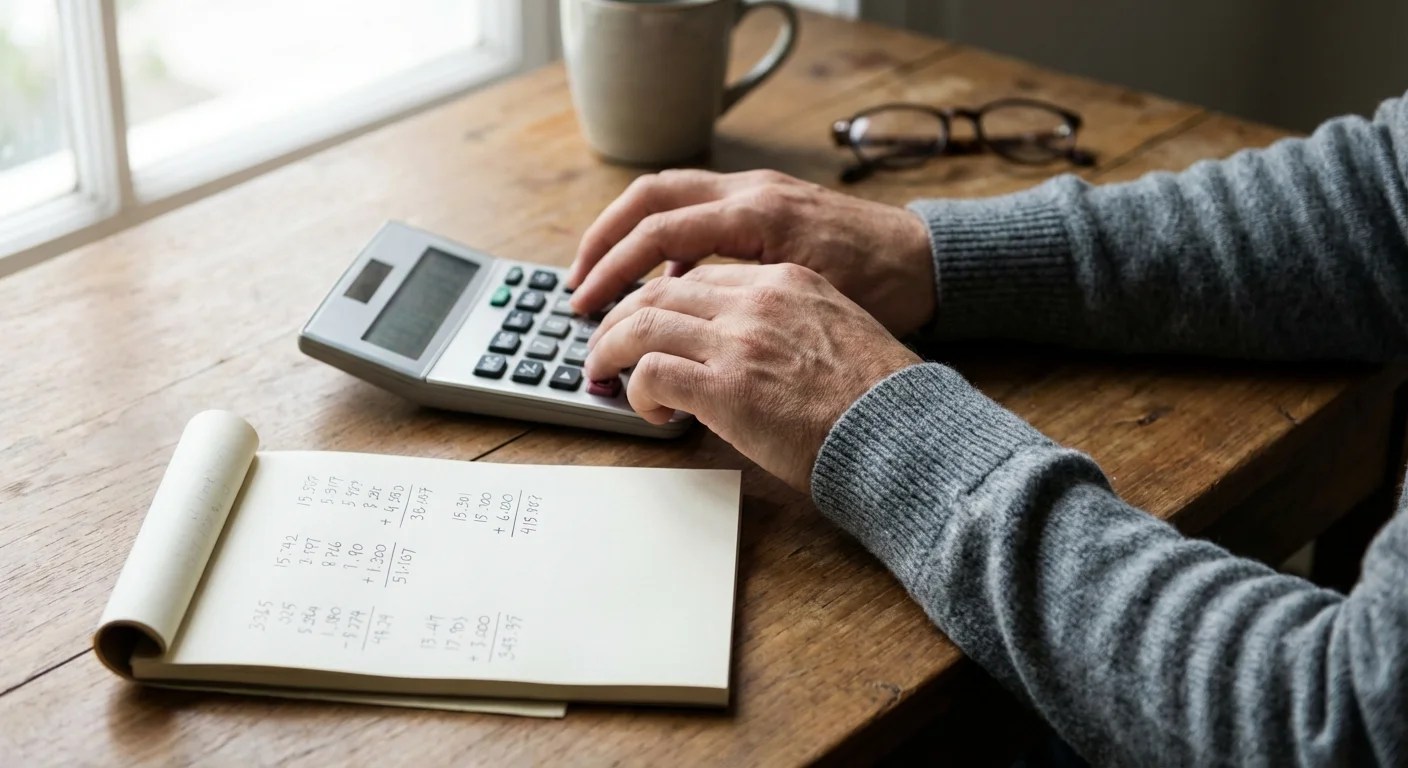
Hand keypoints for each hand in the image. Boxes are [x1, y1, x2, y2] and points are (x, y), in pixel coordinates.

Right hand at [567, 169, 937, 336]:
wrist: (930, 264)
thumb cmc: (882, 290)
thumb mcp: (807, 306)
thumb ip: (740, 316)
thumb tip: (677, 345)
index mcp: (757, 214)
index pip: (658, 230)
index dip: (613, 270)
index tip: (586, 305)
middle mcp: (752, 191)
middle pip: (650, 197)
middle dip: (604, 239)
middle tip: (576, 283)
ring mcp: (760, 192)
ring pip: (671, 196)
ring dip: (630, 234)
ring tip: (605, 279)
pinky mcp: (769, 204)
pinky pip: (701, 210)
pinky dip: (670, 238)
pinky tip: (664, 280)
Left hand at [585, 263, 921, 490]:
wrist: (902, 430)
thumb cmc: (875, 397)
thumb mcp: (833, 332)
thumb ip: (783, 327)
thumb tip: (741, 353)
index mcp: (785, 280)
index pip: (698, 276)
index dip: (659, 300)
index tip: (644, 321)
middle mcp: (758, 299)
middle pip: (658, 290)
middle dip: (618, 316)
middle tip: (602, 343)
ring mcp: (740, 339)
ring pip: (641, 322)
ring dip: (610, 349)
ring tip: (601, 372)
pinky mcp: (726, 386)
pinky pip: (651, 372)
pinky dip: (637, 390)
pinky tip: (650, 410)